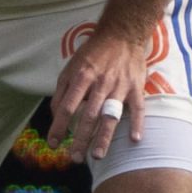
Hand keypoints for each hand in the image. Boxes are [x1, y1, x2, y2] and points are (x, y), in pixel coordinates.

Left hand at [49, 24, 147, 162]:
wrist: (122, 35)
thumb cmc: (93, 54)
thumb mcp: (71, 67)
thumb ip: (62, 91)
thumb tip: (56, 115)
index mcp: (82, 77)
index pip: (67, 107)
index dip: (59, 126)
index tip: (54, 143)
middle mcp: (100, 83)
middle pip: (88, 115)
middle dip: (81, 139)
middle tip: (75, 158)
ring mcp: (120, 86)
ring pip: (111, 115)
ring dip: (104, 137)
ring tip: (98, 155)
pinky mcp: (136, 87)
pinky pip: (138, 108)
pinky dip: (137, 123)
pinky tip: (134, 139)